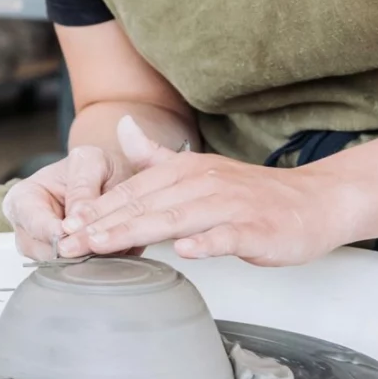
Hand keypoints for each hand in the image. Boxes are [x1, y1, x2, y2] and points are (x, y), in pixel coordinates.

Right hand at [3, 143, 136, 260]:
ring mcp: (43, 248)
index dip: (54, 232)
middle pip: (44, 252)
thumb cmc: (92, 165)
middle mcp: (27, 228)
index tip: (74, 234)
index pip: (33, 224)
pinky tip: (111, 251)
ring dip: (86, 258)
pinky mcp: (64, 261)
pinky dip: (95, 263)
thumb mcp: (91, 161)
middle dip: (74, 249)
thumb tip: (73, 222)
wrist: (108, 175)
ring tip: (110, 243)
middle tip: (101, 242)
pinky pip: (76, 271)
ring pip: (60, 267)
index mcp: (22, 199)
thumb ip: (82, 187)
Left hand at [59, 117, 349, 266]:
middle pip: (146, 206)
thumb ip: (157, 157)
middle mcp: (204, 183)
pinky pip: (228, 235)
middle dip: (103, 225)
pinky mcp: (256, 228)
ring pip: (177, 219)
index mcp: (186, 171)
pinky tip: (188, 252)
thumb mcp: (199, 172)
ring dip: (138, 231)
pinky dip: (208, 242)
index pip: (133, 192)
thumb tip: (123, 126)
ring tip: (104, 245)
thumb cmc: (253, 195)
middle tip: (68, 243)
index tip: (64, 227)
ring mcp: (230, 205)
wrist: (313, 202)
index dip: (96, 210)